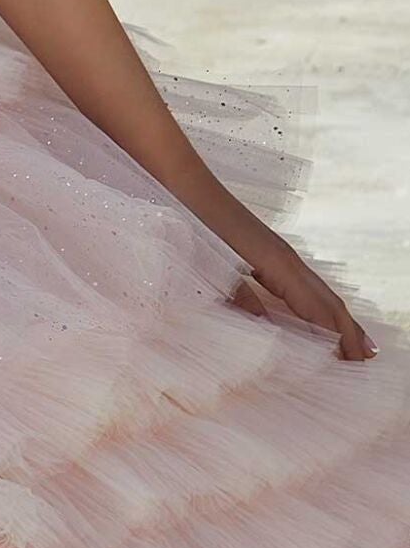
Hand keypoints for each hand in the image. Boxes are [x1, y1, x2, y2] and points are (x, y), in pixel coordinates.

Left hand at [179, 168, 377, 360]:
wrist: (182, 182)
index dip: (339, 338)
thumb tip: (269, 330)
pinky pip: (302, 282)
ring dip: (337, 318)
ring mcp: (278, 251)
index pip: (319, 310)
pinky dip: (317, 302)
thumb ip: (240, 298)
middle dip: (349, 332)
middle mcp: (285, 257)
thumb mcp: (212, 268)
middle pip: (328, 300)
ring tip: (353, 345)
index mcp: (277, 264)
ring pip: (318, 290)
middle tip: (365, 363)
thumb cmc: (191, 223)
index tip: (354, 365)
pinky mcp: (266, 249)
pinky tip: (314, 313)